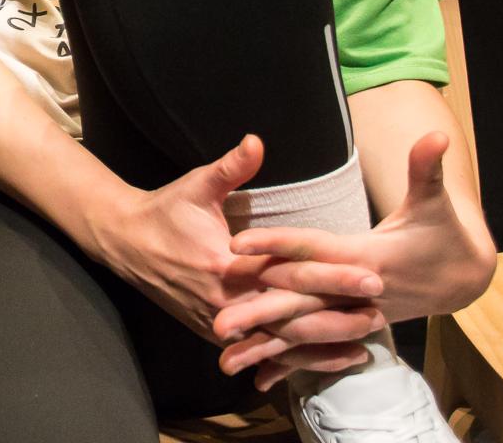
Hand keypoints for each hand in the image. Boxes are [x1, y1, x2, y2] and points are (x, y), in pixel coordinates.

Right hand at [93, 135, 382, 347]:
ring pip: (277, 343)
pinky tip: (321, 360)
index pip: (287, 274)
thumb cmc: (164, 211)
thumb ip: (229, 167)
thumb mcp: (196, 186)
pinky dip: (292, 357)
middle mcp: (224, 301)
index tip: (369, 276)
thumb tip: (256, 141)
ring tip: (362, 346)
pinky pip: (259, 351)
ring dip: (320, 345)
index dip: (331, 276)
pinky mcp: (214, 333)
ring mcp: (217, 322)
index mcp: (223, 265)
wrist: (124, 243)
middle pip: (290, 315)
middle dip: (337, 316)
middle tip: (378, 313)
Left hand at [218, 132, 496, 385]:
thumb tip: (437, 135)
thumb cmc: (444, 234)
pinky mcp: (354, 326)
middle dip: (259, 311)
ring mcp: (355, 314)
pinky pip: (317, 349)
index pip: (313, 248)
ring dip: (265, 346)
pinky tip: (258, 377)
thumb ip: (428, 169)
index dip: (277, 244)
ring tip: (223, 355)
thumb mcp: (436, 201)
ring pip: (303, 334)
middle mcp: (356, 292)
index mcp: (367, 256)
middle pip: (299, 301)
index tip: (237, 244)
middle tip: (217, 321)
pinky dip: (289, 363)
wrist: (465, 278)